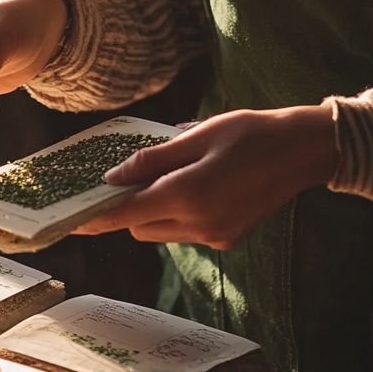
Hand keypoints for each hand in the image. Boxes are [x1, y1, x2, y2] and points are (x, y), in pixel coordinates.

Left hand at [74, 106, 337, 249]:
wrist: (305, 151)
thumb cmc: (252, 133)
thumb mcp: (198, 135)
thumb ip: (153, 159)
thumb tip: (114, 177)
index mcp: (189, 195)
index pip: (125, 214)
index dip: (94, 218)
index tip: (68, 221)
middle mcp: (199, 224)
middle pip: (139, 226)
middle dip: (128, 206)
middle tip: (128, 175)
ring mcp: (215, 236)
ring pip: (161, 231)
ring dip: (154, 209)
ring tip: (172, 173)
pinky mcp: (226, 238)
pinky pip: (185, 231)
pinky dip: (178, 213)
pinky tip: (198, 184)